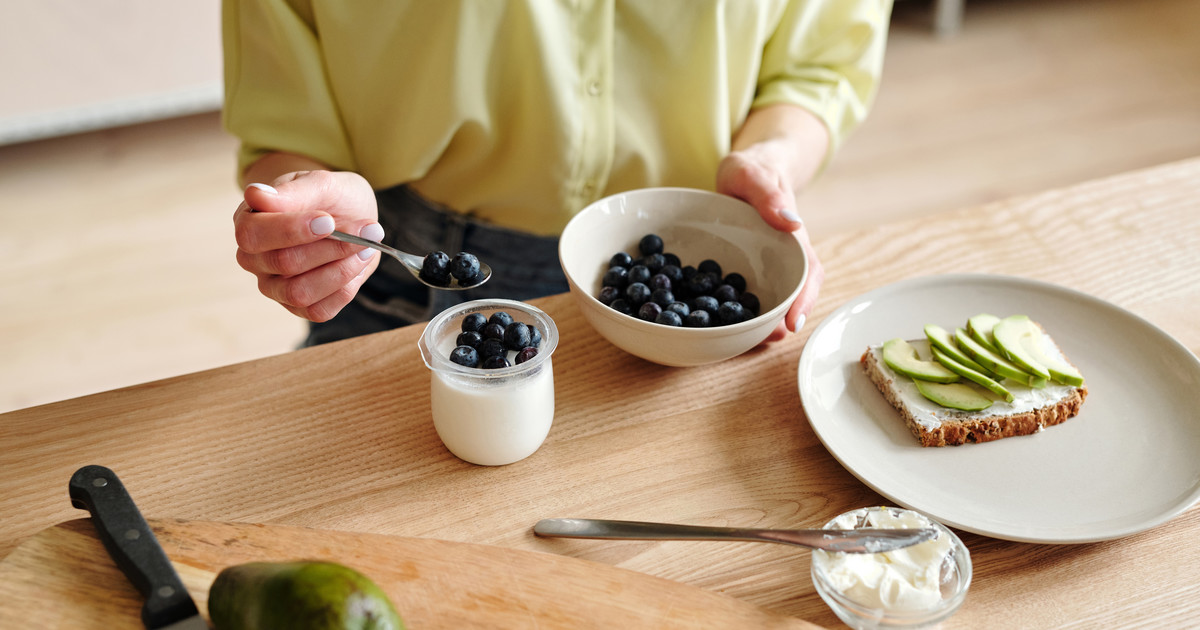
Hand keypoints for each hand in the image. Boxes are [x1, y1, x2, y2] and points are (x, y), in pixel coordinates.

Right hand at [233, 169, 382, 321]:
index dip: (290, 230)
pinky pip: (317, 311)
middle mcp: (254, 258)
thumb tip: (256, 195)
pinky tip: (357, 265)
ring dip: (340, 270)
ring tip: (365, 247)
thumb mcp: (320, 184)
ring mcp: (274, 286)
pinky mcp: (298, 307)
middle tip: (365, 229)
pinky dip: (344, 289)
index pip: (253, 234)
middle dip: (330, 247)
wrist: (351, 215)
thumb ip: (293, 192)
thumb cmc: (330, 198)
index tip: (328, 220)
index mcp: (249, 221)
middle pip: (282, 263)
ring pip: (298, 292)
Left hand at [716, 149, 824, 341]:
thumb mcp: (753, 172)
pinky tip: (726, 325)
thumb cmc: (753, 168)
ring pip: (771, 299)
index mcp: (792, 237)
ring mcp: (765, 266)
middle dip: (783, 321)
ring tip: (749, 341)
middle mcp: (783, 257)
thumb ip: (768, 193)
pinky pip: (746, 294)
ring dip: (764, 322)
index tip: (794, 322)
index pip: (808, 273)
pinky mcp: (746, 269)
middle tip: (768, 340)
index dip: (804, 299)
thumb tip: (790, 222)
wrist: (748, 169)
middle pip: (792, 295)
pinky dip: (740, 312)